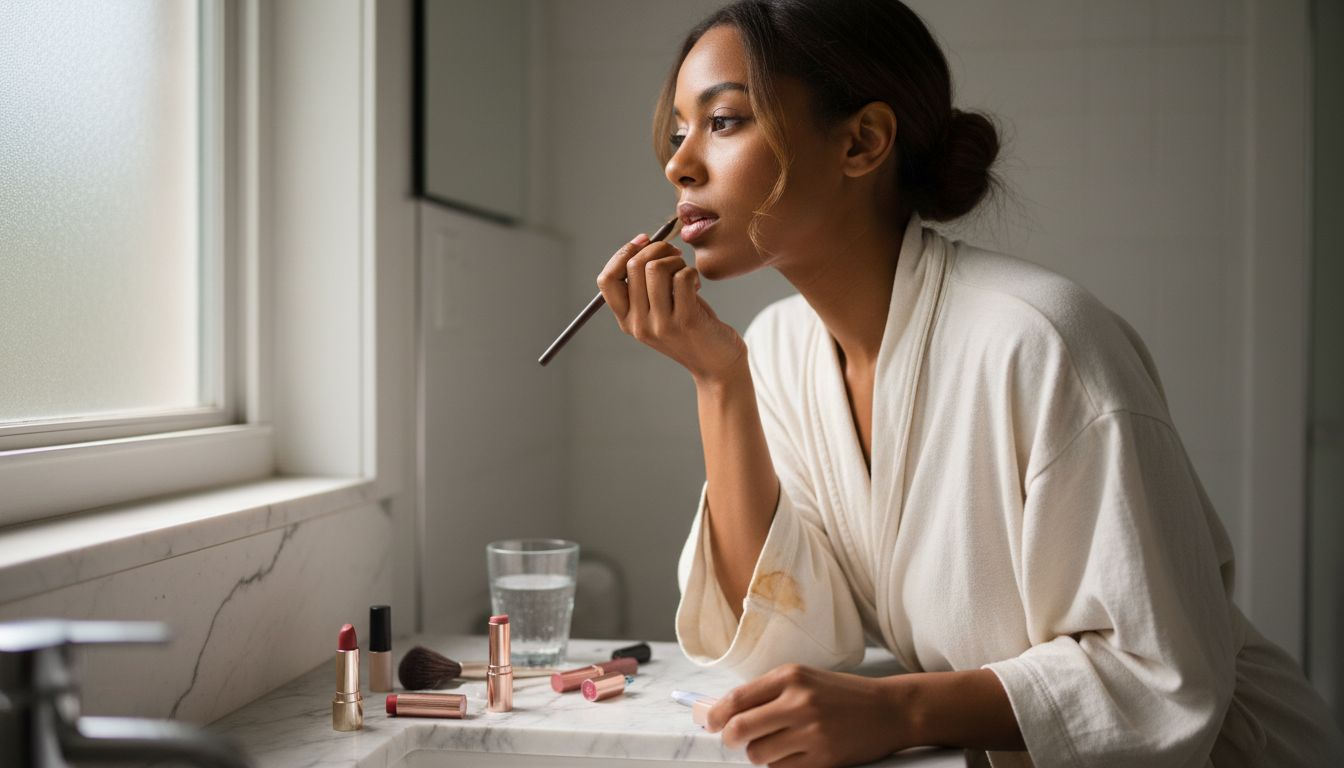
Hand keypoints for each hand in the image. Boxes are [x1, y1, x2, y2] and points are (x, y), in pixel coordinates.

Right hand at [596, 233, 746, 382]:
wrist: (717, 365)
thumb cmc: (690, 329)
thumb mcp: (659, 311)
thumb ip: (645, 285)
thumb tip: (643, 242)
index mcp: (627, 321)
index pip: (606, 280)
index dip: (622, 253)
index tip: (643, 241)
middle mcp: (639, 324)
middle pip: (634, 266)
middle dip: (657, 249)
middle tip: (675, 255)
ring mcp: (661, 324)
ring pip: (656, 268)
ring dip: (675, 260)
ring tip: (686, 272)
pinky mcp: (686, 321)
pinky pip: (682, 277)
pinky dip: (692, 272)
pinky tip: (697, 285)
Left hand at [705, 663, 913, 767]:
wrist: (888, 710)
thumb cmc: (841, 694)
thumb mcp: (804, 679)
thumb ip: (766, 692)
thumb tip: (724, 712)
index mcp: (790, 677)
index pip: (736, 699)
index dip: (717, 716)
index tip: (712, 723)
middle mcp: (798, 702)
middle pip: (740, 731)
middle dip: (732, 739)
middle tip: (737, 739)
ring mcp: (811, 733)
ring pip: (759, 755)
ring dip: (759, 754)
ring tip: (775, 744)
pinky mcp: (823, 759)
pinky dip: (780, 765)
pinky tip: (794, 754)